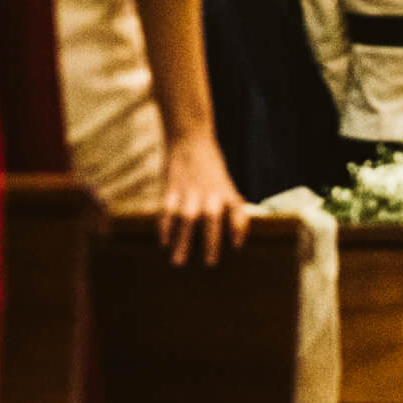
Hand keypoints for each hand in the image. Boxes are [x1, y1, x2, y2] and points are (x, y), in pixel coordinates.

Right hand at [160, 133, 250, 266]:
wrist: (190, 139)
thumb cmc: (211, 169)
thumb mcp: (226, 184)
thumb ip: (232, 208)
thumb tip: (237, 237)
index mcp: (226, 193)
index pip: (238, 212)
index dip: (239, 228)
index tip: (238, 245)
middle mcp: (210, 193)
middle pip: (212, 220)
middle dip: (211, 241)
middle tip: (209, 263)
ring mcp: (190, 191)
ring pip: (186, 220)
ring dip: (182, 241)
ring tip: (177, 263)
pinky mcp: (172, 188)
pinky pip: (167, 210)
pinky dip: (165, 226)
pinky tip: (163, 242)